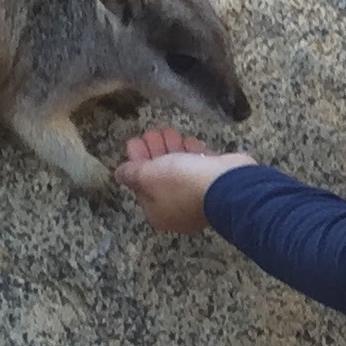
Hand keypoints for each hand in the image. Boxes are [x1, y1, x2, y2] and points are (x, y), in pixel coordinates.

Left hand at [115, 130, 256, 234]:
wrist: (227, 183)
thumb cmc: (182, 182)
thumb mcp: (149, 176)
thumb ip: (132, 173)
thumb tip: (118, 174)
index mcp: (158, 213)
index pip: (141, 187)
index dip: (136, 163)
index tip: (135, 142)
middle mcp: (178, 209)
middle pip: (160, 178)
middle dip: (154, 153)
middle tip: (151, 133)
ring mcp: (199, 198)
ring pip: (180, 170)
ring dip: (173, 150)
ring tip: (168, 131)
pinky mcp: (216, 184)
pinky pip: (199, 167)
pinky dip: (192, 154)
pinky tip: (188, 142)